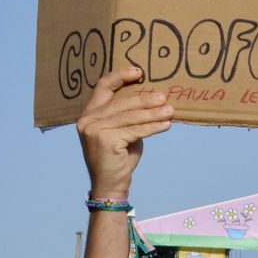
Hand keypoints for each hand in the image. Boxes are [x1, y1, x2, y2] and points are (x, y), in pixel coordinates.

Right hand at [75, 65, 174, 198]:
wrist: (110, 185)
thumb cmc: (119, 158)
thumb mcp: (122, 132)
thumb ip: (129, 116)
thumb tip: (154, 98)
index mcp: (89, 113)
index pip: (103, 86)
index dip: (120, 75)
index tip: (139, 72)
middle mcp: (87, 119)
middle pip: (121, 102)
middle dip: (145, 99)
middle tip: (164, 97)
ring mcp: (94, 129)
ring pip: (130, 116)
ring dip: (153, 113)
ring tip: (170, 111)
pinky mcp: (104, 140)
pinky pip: (135, 130)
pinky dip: (152, 127)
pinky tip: (166, 125)